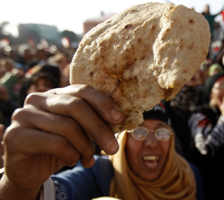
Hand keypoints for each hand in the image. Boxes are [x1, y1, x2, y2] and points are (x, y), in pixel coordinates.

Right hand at [0, 84, 123, 198]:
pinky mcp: (16, 136)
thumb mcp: (79, 132)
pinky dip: (71, 155)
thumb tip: (119, 118)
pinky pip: (55, 143)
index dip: (103, 103)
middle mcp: (37, 99)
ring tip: (88, 159)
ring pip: (68, 126)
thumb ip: (93, 121)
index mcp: (55, 94)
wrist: (29, 170)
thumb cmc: (58, 148)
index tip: (119, 118)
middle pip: (76, 106)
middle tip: (113, 148)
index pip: (82, 90)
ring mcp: (24, 115)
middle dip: (99, 128)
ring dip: (85, 147)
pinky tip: (72, 161)